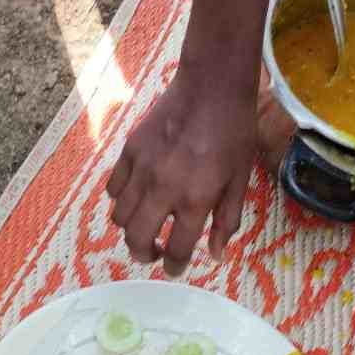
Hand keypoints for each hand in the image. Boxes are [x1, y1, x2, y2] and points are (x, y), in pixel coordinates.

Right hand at [105, 69, 256, 274]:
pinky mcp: (129, 151)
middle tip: (153, 252)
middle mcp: (163, 189)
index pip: (177, 248)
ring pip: (120, 217)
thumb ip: (227, 221)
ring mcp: (142, 169)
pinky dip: (121, 200)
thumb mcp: (241, 180)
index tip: (174, 268)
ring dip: (131, 229)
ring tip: (144, 226)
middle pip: (137, 239)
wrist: (211, 86)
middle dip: (144, 254)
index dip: (175, 266)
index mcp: (195, 199)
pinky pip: (113, 188)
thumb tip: (216, 255)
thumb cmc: (233, 133)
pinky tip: (136, 196)